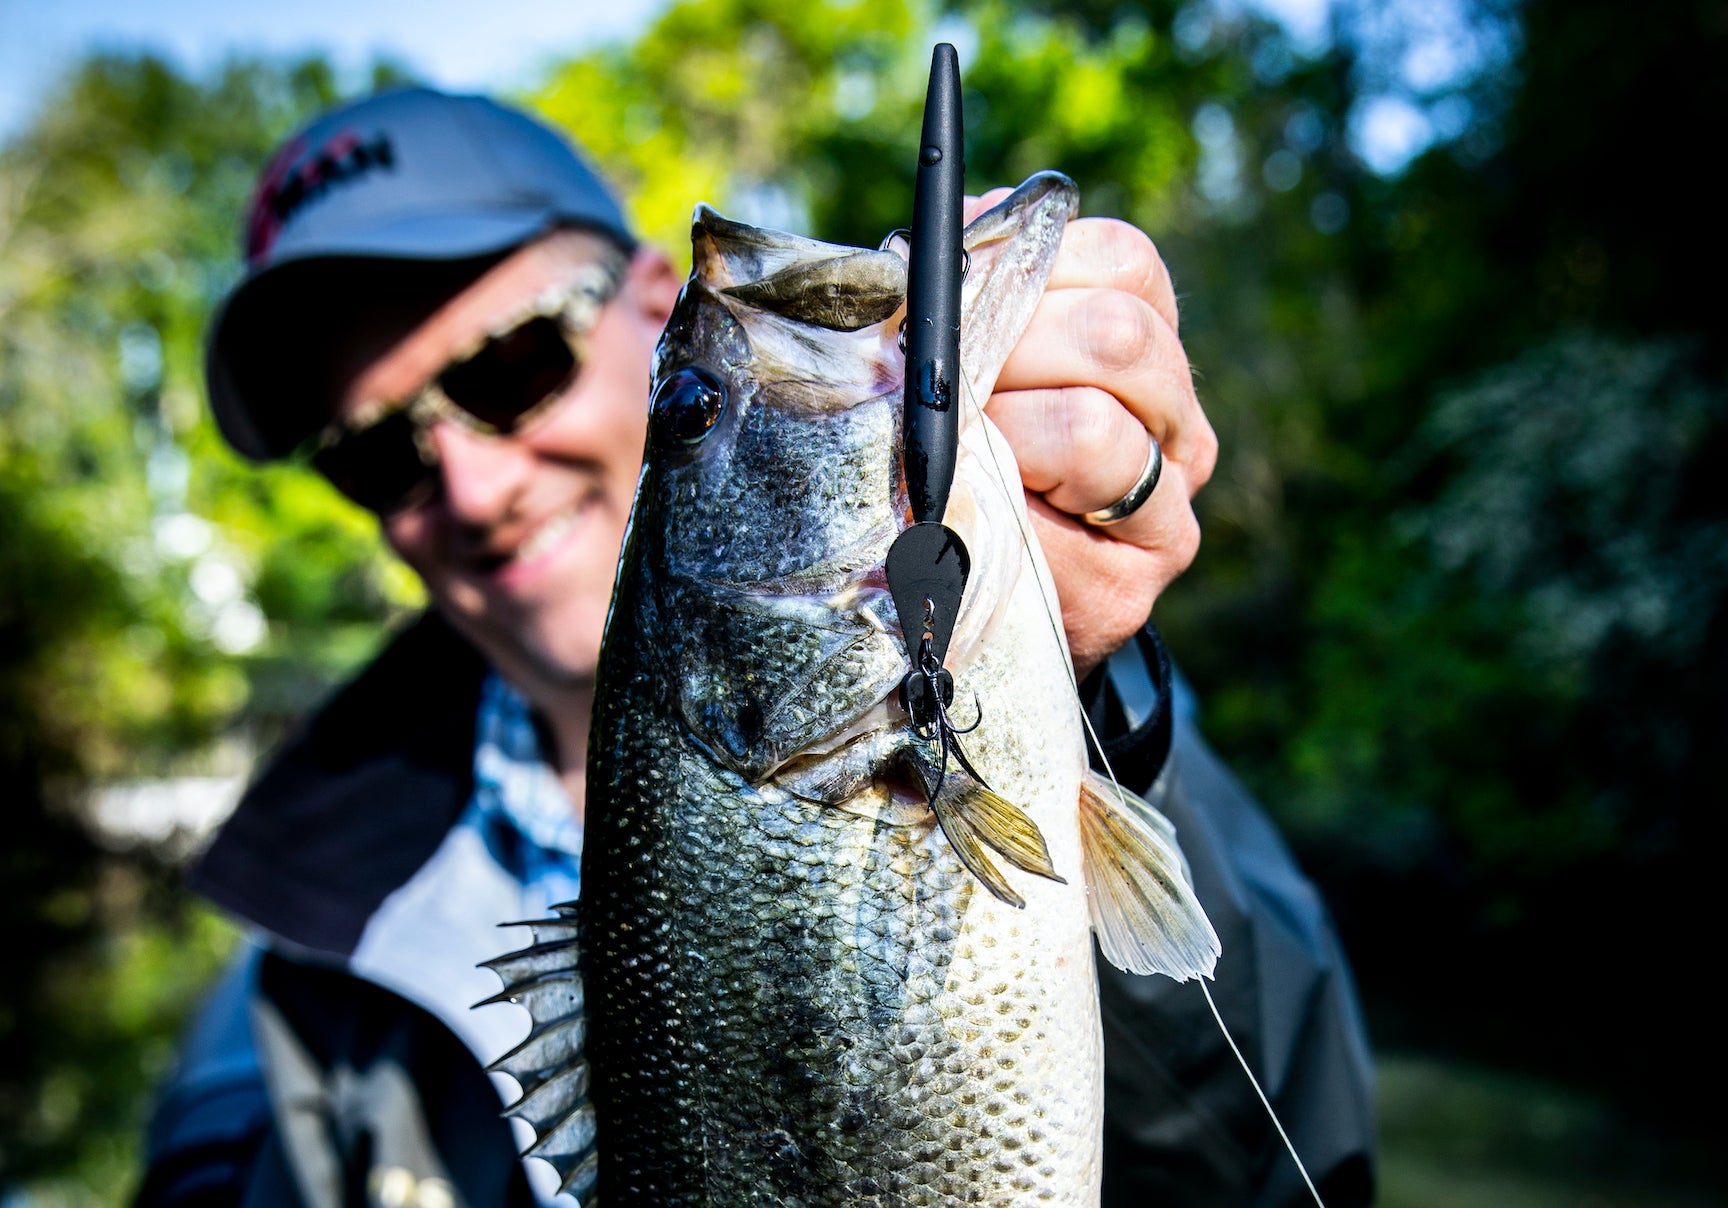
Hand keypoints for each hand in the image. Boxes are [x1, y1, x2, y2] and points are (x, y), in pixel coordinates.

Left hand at [970, 194, 1215, 680]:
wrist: (960, 600)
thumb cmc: (954, 453)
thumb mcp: (965, 355)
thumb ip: (968, 293)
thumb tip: (942, 244)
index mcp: (1150, 343)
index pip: (1121, 261)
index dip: (1028, 269)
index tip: (959, 306)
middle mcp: (1180, 424)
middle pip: (1117, 336)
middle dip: (1008, 350)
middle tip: (951, 390)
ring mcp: (1168, 509)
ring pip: (1093, 427)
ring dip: (999, 434)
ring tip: (957, 454)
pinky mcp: (1128, 588)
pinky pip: (1057, 527)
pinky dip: (994, 511)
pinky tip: (967, 515)